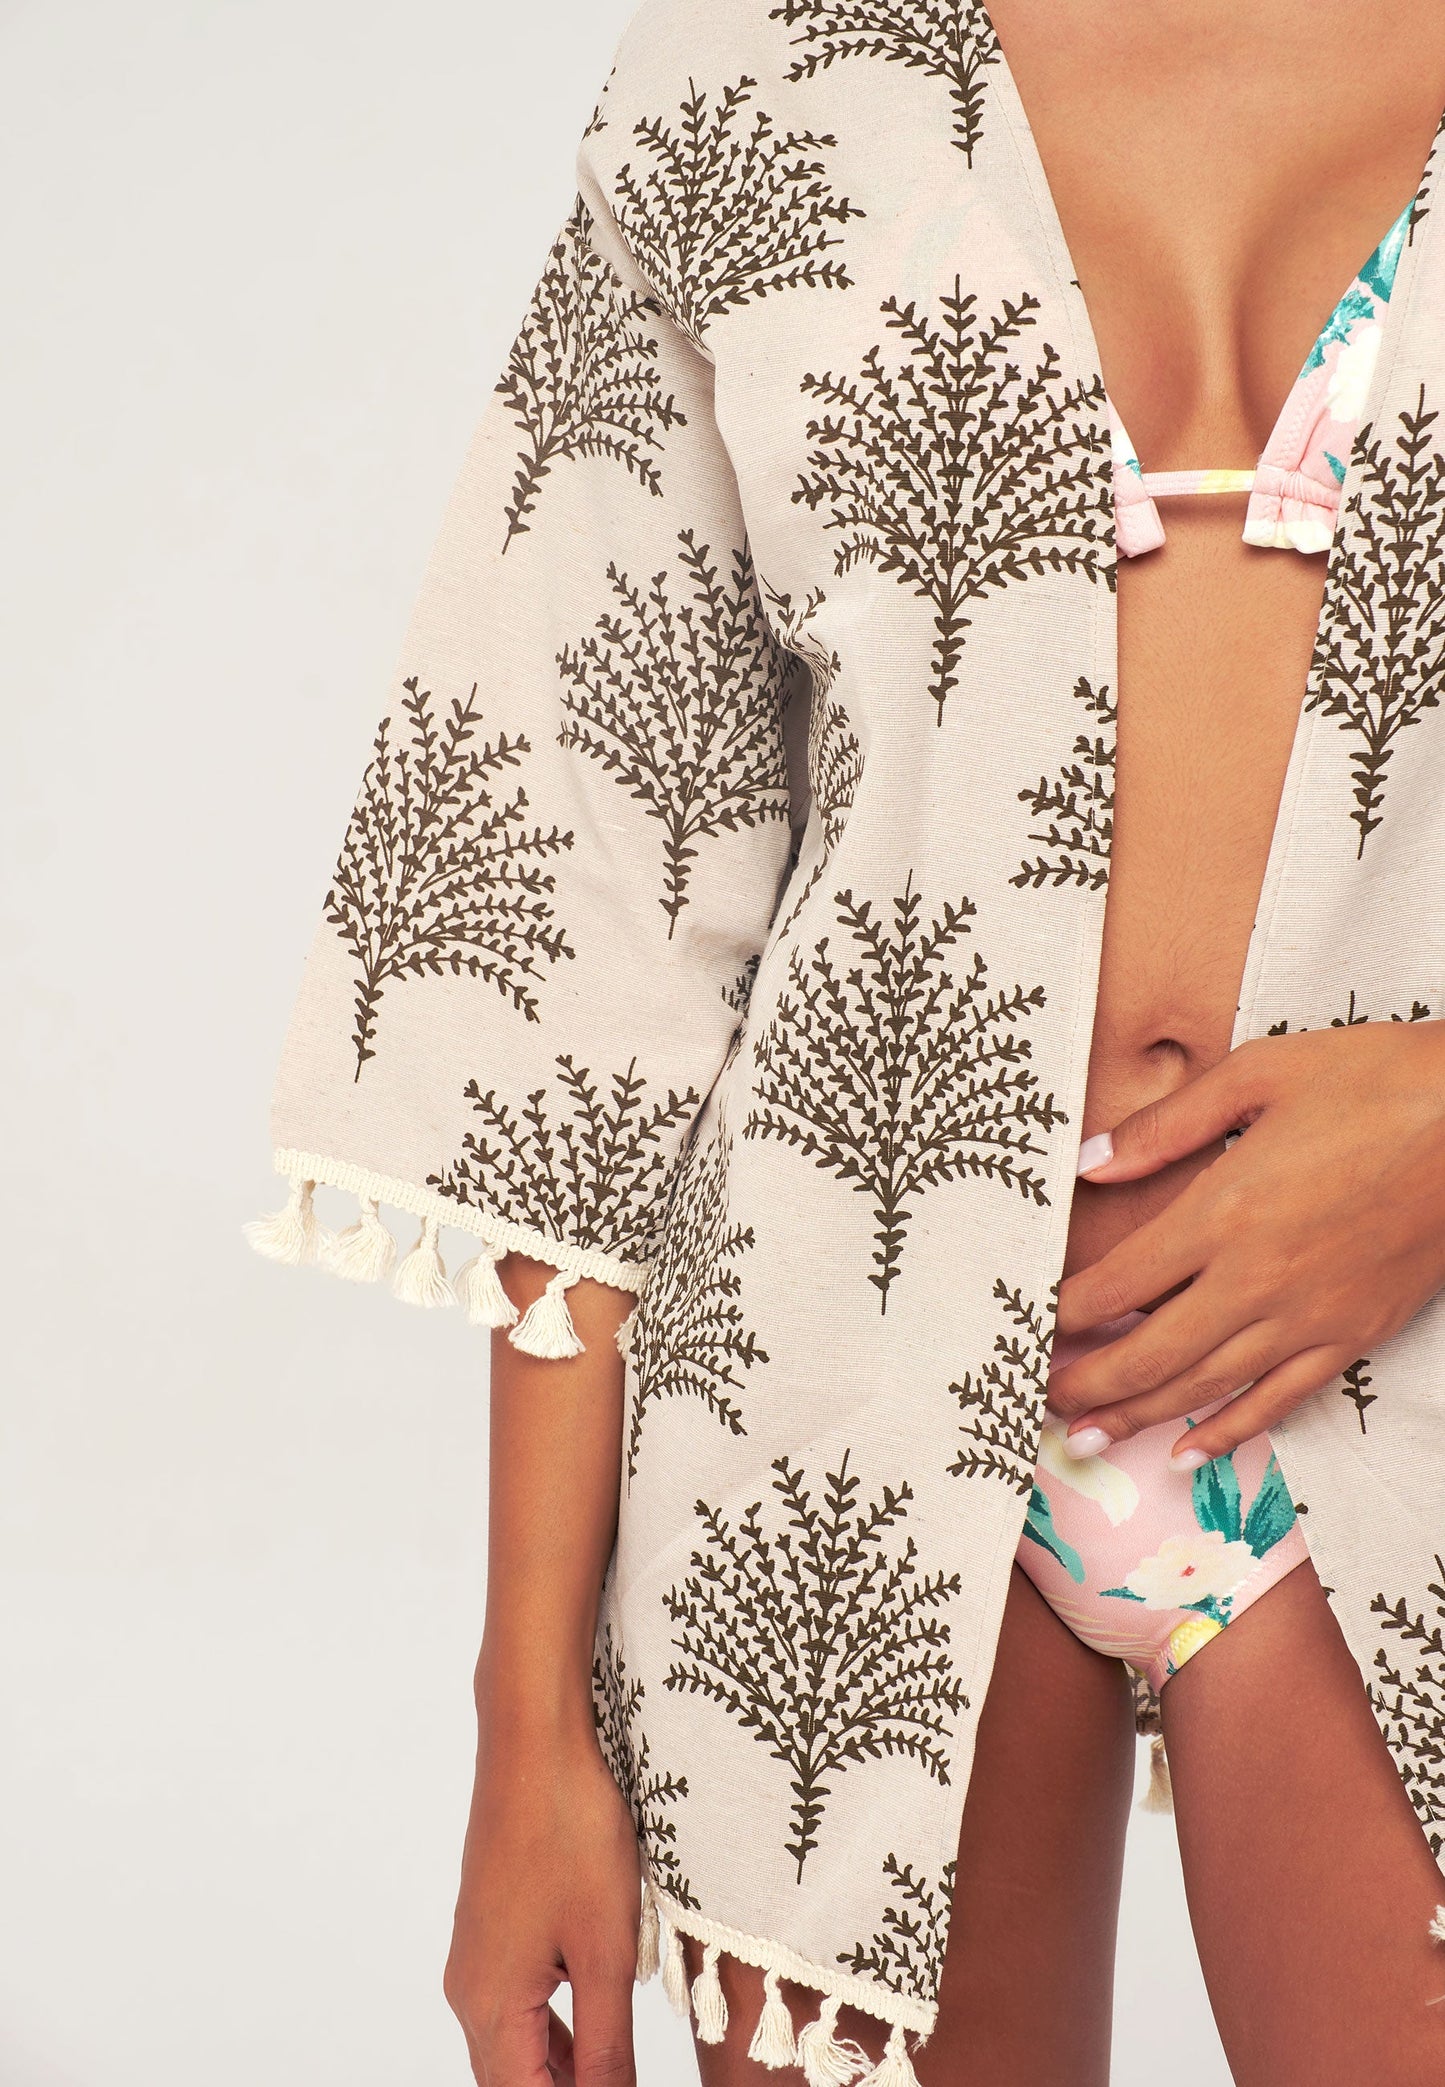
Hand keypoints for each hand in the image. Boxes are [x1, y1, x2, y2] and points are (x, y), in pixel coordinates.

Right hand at [444, 1700, 641, 2084]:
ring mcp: (477, 1955)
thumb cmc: (571, 1833)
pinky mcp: (492, 1927)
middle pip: (511, 2082)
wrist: (534, 1742)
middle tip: (617, 2086)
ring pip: (512, 2046)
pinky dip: (552, 2033)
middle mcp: (470, 1990)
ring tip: (611, 2078)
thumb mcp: (604, 1951)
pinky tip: (591, 2032)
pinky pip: (517, 2004)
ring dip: (558, 2074)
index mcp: (492, 2007)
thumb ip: (607, 2047)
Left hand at [1047, 1019, 1444, 1466]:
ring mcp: (1309, 1315)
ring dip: (1140, 1416)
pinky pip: (1281, 1398)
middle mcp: (1257, 1277)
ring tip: (1089, 1437)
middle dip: (1088, 1383)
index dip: (1067, 1313)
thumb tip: (1090, 1163)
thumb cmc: (1373, 1081)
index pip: (1120, 1283)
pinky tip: (1192, 1448)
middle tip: (1041, 1400)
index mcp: (1223, 1210)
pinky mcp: (1354, 1333)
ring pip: (1206, 1386)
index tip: (1033, 1326)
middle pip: (1150, 1352)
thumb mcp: (1256, 1074)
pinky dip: (1232, 1429)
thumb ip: (1166, 1125)